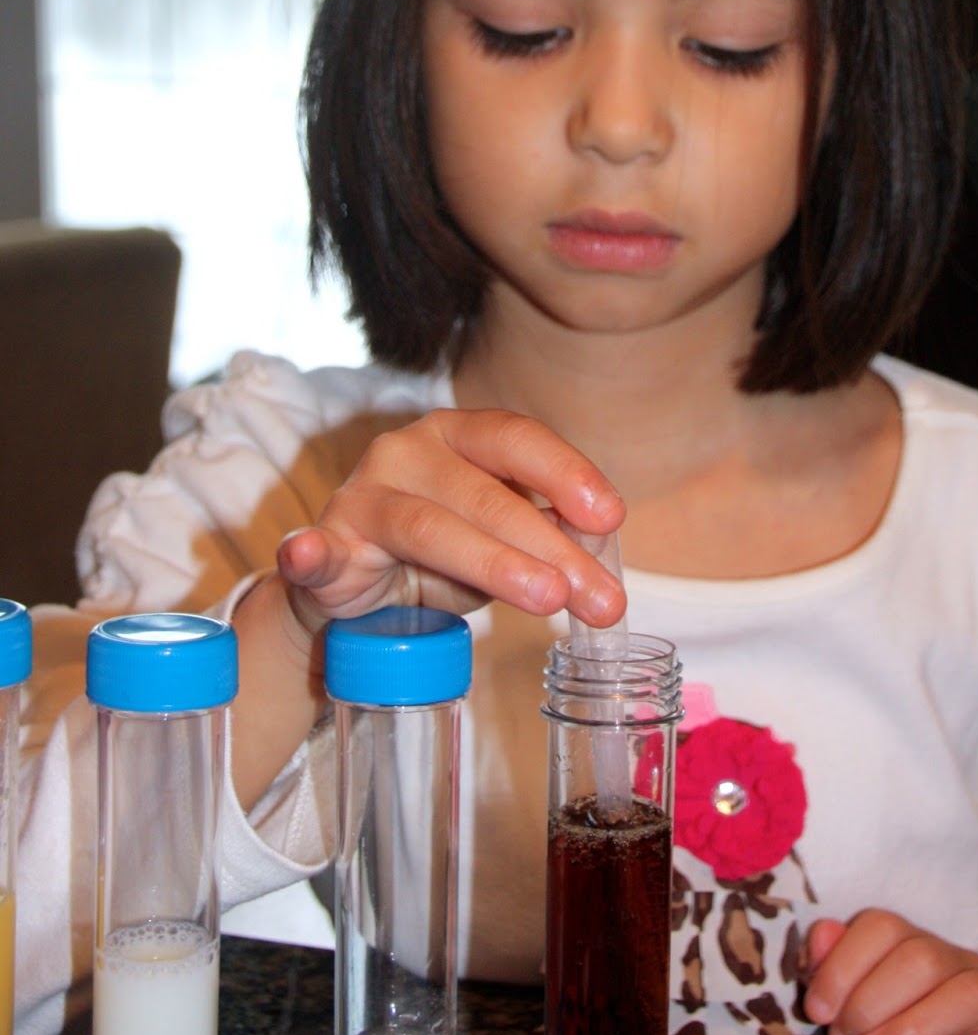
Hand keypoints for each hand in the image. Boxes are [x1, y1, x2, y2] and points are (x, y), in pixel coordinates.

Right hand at [276, 407, 625, 634]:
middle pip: (486, 493)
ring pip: (431, 527)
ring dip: (493, 563)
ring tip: (546, 599)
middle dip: (551, 547)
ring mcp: (362, 495)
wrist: (355, 591)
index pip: (517, 439)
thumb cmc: (443, 553)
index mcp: (459, 435)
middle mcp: (409, 451)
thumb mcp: (504, 542)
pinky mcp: (324, 544)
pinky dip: (311, 553)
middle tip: (599, 598)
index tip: (612, 517)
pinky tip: (309, 556)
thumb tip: (602, 564)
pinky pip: (316, 549)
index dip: (566, 473)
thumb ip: (549, 539)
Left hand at [803, 910, 977, 1034]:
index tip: (818, 1012)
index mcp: (914, 946)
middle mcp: (956, 961)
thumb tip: (818, 937)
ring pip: (969, 992)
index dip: (842, 966)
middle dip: (872, 1003)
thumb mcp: (869, 991)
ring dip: (917, 1026)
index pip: (880, 927)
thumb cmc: (912, 1018)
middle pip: (920, 959)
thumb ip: (838, 964)